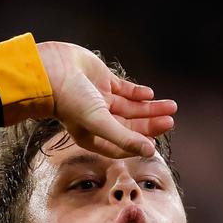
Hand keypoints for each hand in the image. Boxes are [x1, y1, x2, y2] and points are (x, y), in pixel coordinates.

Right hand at [37, 40, 176, 159]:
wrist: (51, 71)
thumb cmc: (70, 101)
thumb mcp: (100, 123)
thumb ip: (125, 138)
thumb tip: (150, 151)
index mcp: (93, 136)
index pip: (122, 146)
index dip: (139, 145)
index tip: (156, 143)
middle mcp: (98, 120)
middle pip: (131, 125)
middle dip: (150, 124)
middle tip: (171, 121)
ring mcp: (101, 99)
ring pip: (131, 107)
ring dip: (150, 108)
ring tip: (171, 107)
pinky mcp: (102, 80)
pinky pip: (124, 89)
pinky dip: (137, 92)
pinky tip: (150, 94)